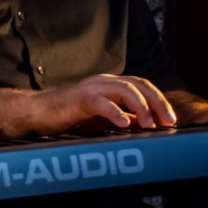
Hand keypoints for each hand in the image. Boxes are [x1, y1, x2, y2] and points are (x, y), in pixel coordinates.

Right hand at [33, 73, 176, 133]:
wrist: (37, 113)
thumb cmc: (68, 116)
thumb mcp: (102, 118)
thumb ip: (123, 117)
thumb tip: (144, 125)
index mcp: (110, 84)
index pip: (143, 85)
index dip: (159, 101)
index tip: (170, 120)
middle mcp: (103, 81)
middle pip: (139, 84)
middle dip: (157, 103)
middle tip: (167, 122)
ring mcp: (91, 88)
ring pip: (125, 90)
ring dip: (141, 108)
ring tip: (149, 125)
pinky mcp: (78, 98)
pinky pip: (101, 102)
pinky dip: (115, 112)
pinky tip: (124, 123)